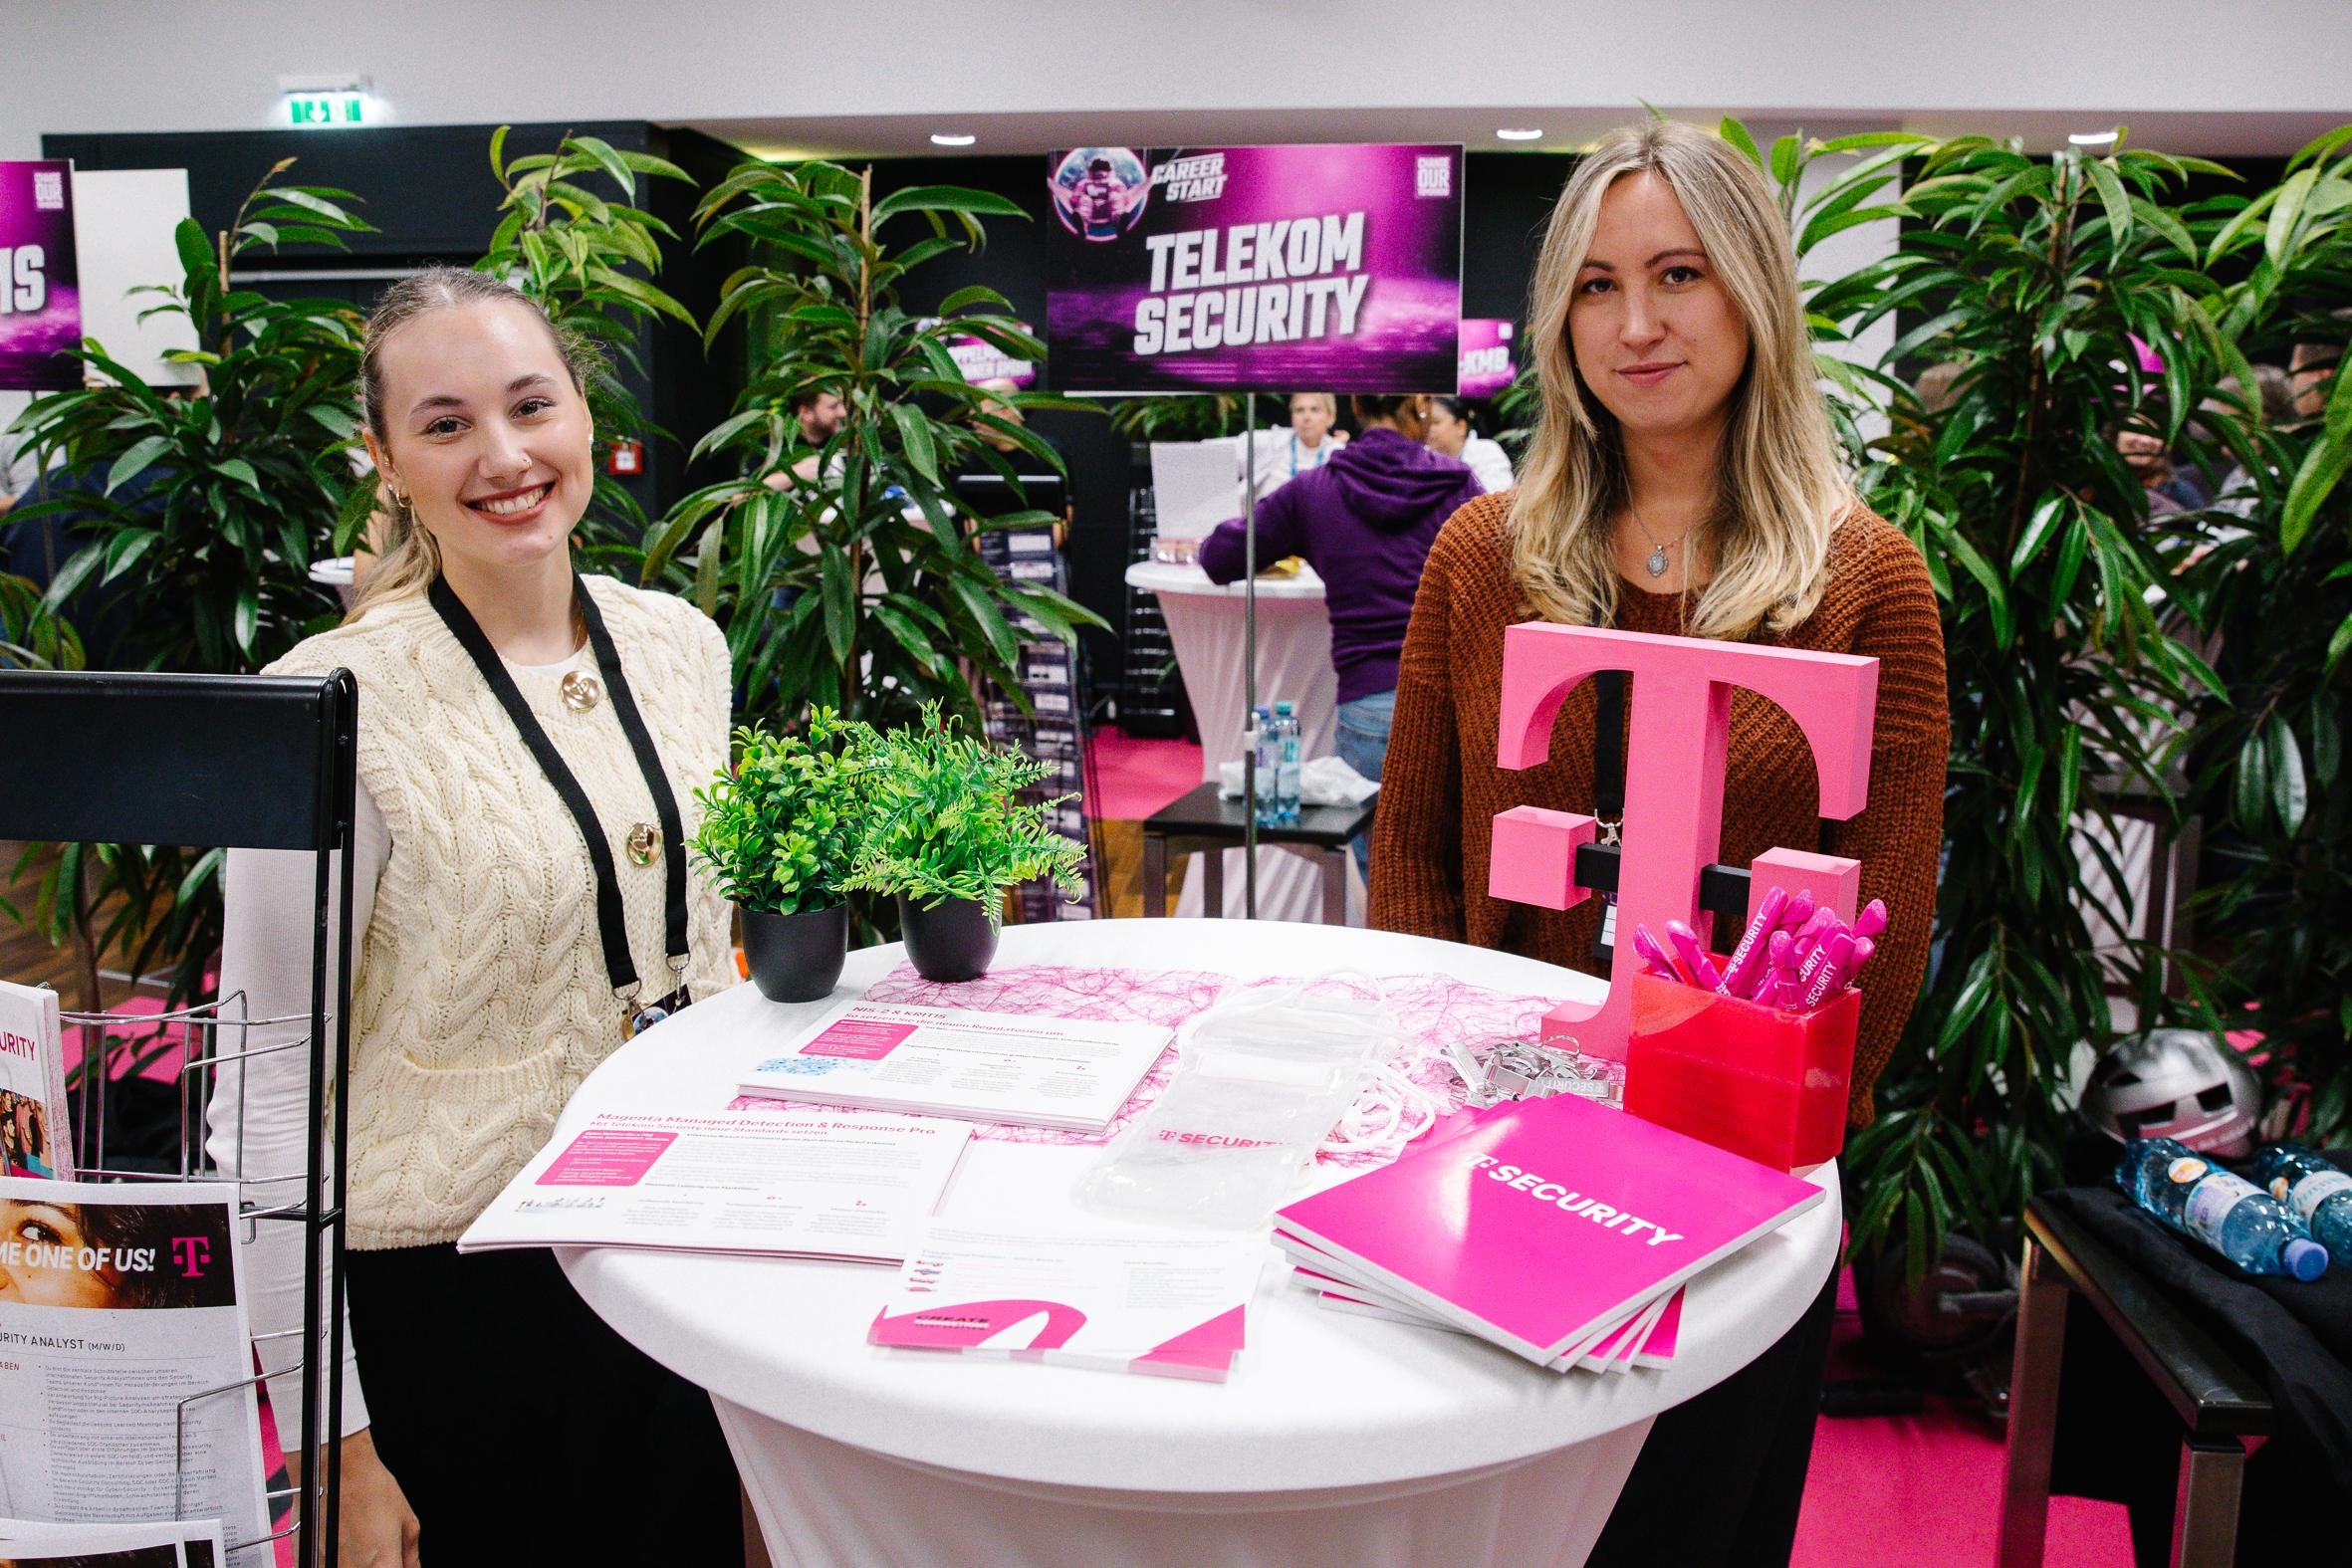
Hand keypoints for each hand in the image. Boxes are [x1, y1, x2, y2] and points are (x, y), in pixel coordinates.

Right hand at [293, 1429, 418, 1567]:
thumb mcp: (406, 1519)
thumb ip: (410, 1554)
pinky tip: (338, 1545)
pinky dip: (332, 1560)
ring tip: (355, 1544)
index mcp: (382, 1564)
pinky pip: (323, 1567)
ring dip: (352, 1564)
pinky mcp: (306, 1560)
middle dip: (375, 1566)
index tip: (395, 1563)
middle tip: (375, 1551)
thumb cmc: (370, 1488)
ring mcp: (326, 1567)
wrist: (335, 1468)